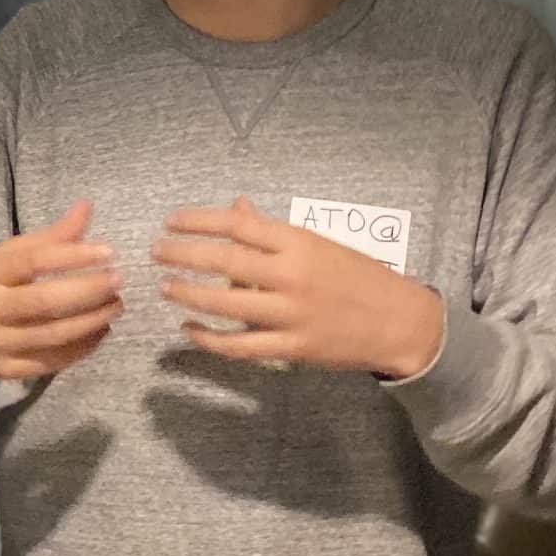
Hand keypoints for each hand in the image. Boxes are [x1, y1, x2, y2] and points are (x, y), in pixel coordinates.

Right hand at [0, 200, 122, 380]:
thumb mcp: (4, 256)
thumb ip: (49, 237)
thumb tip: (87, 207)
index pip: (34, 262)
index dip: (73, 256)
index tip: (108, 251)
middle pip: (46, 302)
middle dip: (89, 291)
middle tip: (118, 281)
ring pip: (54, 335)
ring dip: (92, 321)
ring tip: (116, 305)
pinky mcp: (7, 370)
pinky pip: (51, 362)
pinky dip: (82, 348)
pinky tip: (100, 332)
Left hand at [153, 196, 443, 376]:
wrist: (400, 321)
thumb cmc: (357, 276)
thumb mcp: (318, 243)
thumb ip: (271, 230)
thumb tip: (234, 207)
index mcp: (298, 242)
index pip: (237, 225)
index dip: (198, 222)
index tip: (171, 221)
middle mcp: (291, 275)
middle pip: (224, 262)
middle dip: (183, 255)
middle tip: (156, 252)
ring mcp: (291, 314)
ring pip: (226, 305)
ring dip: (189, 294)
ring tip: (166, 286)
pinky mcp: (292, 348)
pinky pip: (241, 345)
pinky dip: (210, 339)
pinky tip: (190, 330)